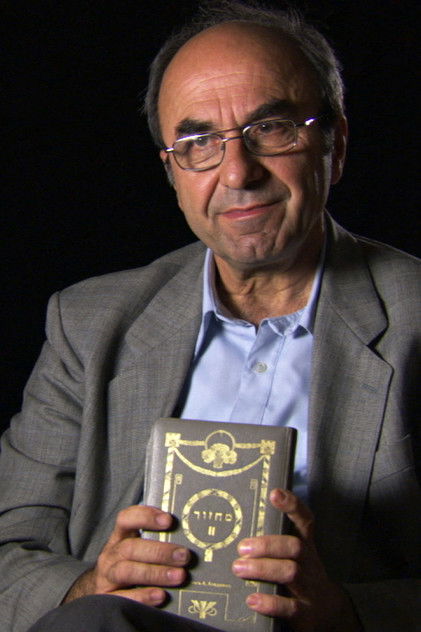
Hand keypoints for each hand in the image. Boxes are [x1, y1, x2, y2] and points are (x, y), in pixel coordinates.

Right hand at [63, 504, 190, 606]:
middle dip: (159, 551)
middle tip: (184, 556)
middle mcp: (111, 554)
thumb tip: (190, 537)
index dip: (145, 517)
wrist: (102, 596)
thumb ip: (157, 541)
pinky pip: (123, 598)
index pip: (126, 519)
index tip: (169, 520)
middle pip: (130, 548)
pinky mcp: (107, 599)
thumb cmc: (131, 566)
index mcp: (120, 537)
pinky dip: (143, 596)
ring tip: (179, 576)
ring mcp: (107, 577)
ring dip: (155, 573)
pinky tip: (161, 596)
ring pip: (127, 571)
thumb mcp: (139, 550)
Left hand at [232, 489, 361, 631]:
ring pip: (290, 572)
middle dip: (267, 544)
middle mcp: (309, 563)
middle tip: (242, 547)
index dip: (292, 505)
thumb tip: (235, 527)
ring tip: (239, 568)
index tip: (274, 493)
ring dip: (262, 569)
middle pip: (294, 546)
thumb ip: (273, 541)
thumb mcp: (294, 555)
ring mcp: (309, 588)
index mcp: (306, 545)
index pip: (304, 520)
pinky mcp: (305, 613)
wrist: (328, 611)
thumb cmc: (301, 575)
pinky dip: (270, 603)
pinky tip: (253, 599)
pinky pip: (290, 607)